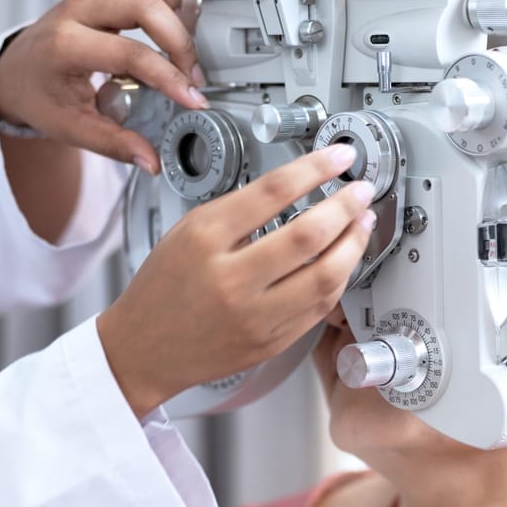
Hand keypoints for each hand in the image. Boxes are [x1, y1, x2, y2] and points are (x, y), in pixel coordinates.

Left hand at [0, 0, 202, 172]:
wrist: (19, 71)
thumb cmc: (41, 95)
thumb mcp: (71, 128)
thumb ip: (114, 144)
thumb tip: (151, 160)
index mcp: (65, 45)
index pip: (130, 53)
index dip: (169, 78)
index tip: (193, 99)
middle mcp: (78, 9)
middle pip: (145, 5)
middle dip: (179, 42)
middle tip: (190, 75)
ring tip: (179, 36)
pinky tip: (170, 11)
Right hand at [97, 146, 376, 417]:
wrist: (145, 349)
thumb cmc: (164, 287)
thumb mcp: (188, 230)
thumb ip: (240, 210)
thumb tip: (300, 187)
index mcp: (205, 239)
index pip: (273, 191)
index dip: (316, 168)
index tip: (339, 157)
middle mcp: (230, 278)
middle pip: (308, 235)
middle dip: (346, 206)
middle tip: (361, 191)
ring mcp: (253, 316)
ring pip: (325, 276)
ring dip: (354, 245)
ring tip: (362, 224)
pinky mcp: (270, 342)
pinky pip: (319, 308)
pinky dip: (339, 279)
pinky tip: (344, 261)